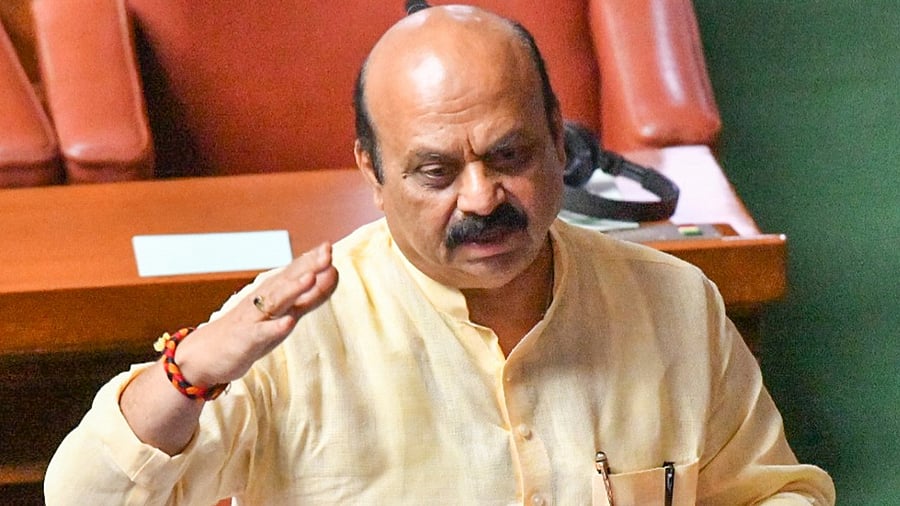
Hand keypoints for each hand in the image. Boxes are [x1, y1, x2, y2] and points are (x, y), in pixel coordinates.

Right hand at [174, 242, 337, 385]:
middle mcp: (263, 301)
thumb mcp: (285, 312)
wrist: (206, 354)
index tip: (328, 246)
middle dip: (307, 267)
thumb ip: (311, 296)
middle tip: (326, 253)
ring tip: (310, 278)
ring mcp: (253, 319)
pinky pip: (261, 333)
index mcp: (273, 293)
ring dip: (292, 289)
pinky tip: (288, 323)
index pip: (294, 272)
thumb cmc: (250, 330)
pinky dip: (274, 328)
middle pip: (287, 281)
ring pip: (275, 302)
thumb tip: (334, 273)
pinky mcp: (245, 340)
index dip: (312, 260)